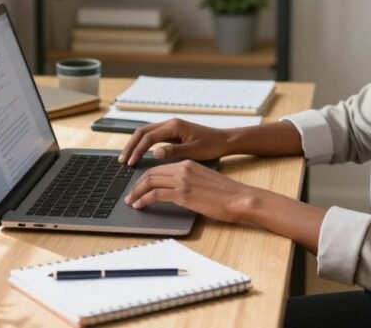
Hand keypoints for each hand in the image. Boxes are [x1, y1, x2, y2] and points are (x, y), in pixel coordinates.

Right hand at [118, 118, 229, 166]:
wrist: (224, 141)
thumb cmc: (212, 145)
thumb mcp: (193, 151)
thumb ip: (174, 151)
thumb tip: (155, 153)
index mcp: (174, 126)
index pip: (148, 137)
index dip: (137, 150)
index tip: (130, 163)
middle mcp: (170, 124)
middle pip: (142, 132)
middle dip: (131, 146)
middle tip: (122, 161)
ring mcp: (170, 127)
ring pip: (146, 134)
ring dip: (135, 145)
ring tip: (127, 159)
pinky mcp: (172, 133)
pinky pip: (153, 137)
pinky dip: (143, 145)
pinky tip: (139, 155)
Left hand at [123, 160, 256, 222]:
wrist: (239, 198)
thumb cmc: (227, 194)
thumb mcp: (204, 181)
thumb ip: (189, 182)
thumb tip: (176, 192)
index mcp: (188, 164)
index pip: (159, 168)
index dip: (145, 178)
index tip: (139, 187)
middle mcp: (183, 168)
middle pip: (151, 173)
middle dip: (136, 185)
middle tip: (130, 195)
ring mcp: (183, 180)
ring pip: (149, 182)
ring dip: (136, 192)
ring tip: (131, 202)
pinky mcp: (183, 193)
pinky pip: (155, 194)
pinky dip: (144, 200)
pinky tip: (140, 206)